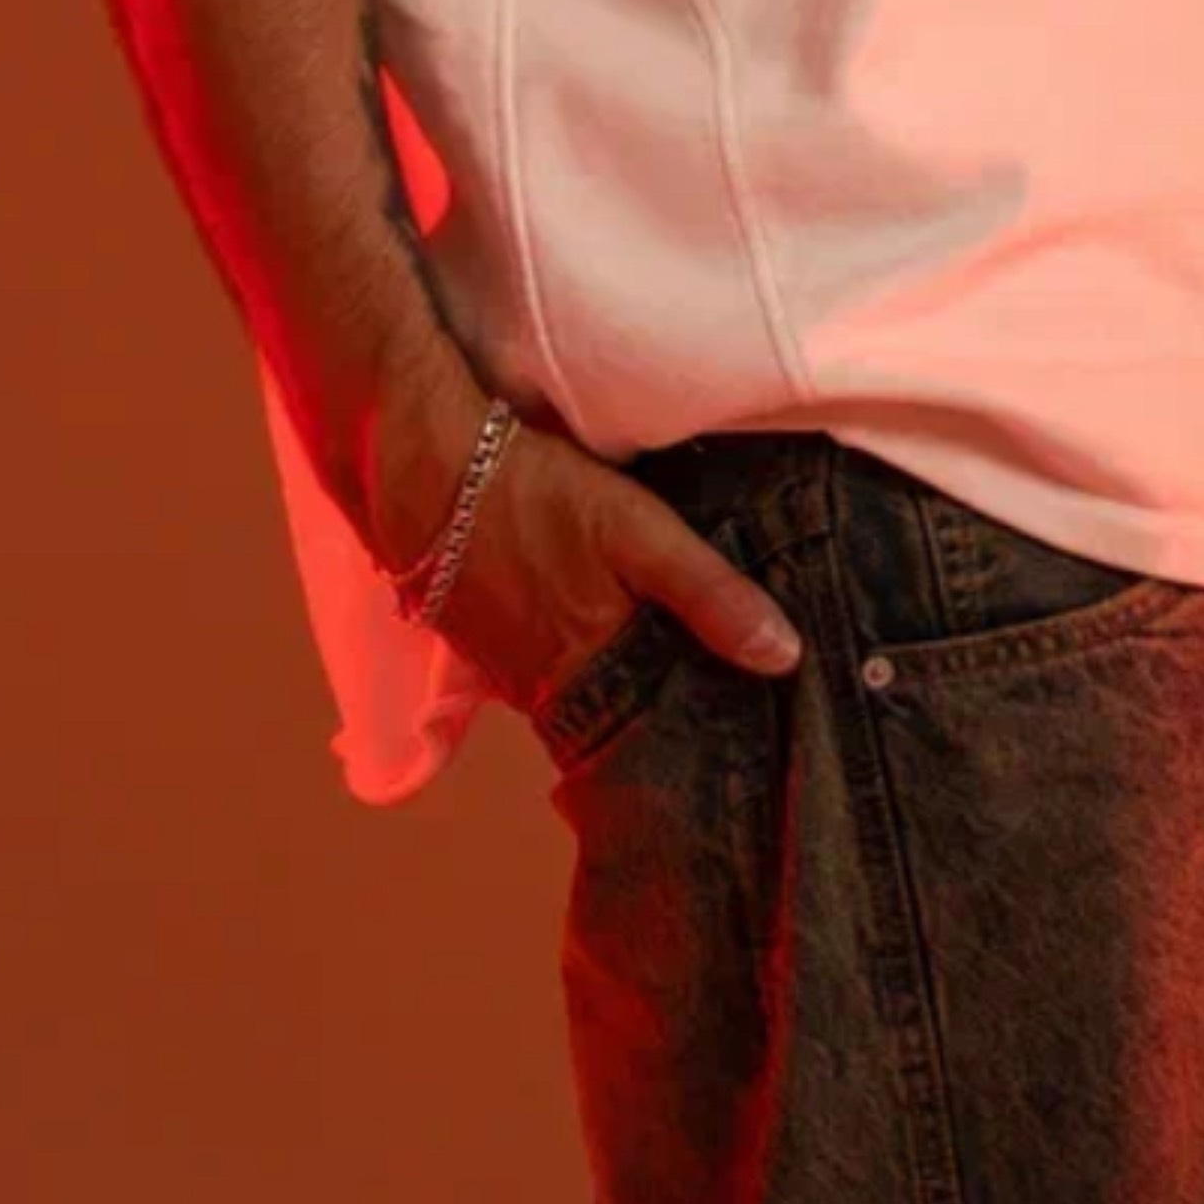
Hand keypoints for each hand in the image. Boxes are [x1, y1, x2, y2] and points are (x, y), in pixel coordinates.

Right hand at [415, 402, 805, 723]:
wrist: (419, 469)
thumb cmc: (534, 493)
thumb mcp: (637, 532)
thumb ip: (710, 595)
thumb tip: (784, 659)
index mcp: (588, 671)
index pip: (658, 731)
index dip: (700, 731)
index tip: (748, 733)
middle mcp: (540, 689)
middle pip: (616, 719)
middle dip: (662, 712)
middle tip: (721, 701)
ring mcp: (501, 670)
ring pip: (576, 696)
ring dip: (616, 688)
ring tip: (670, 669)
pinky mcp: (477, 644)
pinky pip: (538, 672)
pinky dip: (573, 664)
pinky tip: (595, 635)